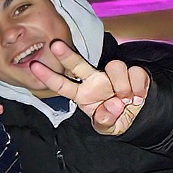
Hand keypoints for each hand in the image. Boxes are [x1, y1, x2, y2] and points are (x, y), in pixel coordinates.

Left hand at [29, 40, 149, 135]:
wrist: (138, 117)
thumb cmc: (115, 118)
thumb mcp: (107, 127)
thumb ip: (105, 121)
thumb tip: (112, 106)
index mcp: (82, 94)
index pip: (62, 85)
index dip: (49, 76)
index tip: (34, 66)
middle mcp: (94, 80)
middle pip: (78, 64)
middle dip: (66, 55)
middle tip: (55, 46)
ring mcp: (112, 75)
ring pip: (114, 66)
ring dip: (122, 84)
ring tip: (127, 98)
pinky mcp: (133, 73)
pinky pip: (135, 72)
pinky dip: (138, 86)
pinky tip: (138, 96)